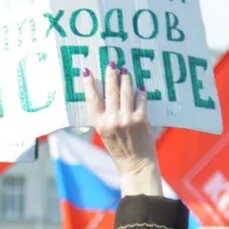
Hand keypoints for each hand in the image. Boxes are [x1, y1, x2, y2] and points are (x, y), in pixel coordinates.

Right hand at [81, 61, 162, 196]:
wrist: (136, 164)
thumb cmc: (120, 150)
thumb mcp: (105, 134)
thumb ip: (104, 118)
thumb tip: (106, 97)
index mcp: (100, 124)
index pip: (92, 99)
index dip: (89, 84)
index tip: (87, 71)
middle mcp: (112, 120)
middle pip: (110, 91)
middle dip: (111, 75)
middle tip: (112, 64)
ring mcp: (127, 119)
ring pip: (125, 92)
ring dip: (125, 79)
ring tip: (125, 71)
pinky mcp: (141, 119)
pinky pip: (140, 100)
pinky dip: (140, 92)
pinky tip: (140, 87)